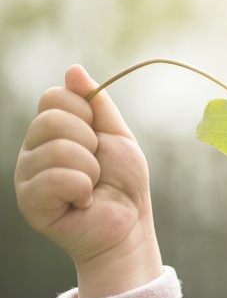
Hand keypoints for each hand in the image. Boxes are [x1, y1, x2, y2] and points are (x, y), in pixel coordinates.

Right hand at [15, 65, 161, 297]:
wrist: (128, 227)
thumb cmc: (123, 185)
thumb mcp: (117, 136)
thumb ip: (97, 104)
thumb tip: (73, 70)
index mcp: (51, 131)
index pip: (54, 96)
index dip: (86, 114)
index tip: (98, 138)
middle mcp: (32, 149)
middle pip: (53, 118)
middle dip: (90, 143)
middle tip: (97, 168)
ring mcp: (27, 174)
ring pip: (59, 148)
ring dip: (90, 169)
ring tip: (92, 186)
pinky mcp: (29, 201)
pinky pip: (57, 177)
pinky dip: (82, 188)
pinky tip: (83, 201)